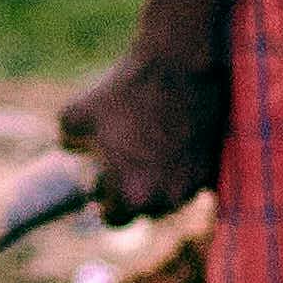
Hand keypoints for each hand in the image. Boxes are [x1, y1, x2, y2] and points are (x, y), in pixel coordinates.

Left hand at [62, 49, 228, 219]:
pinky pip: (193, 177)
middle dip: (135, 191)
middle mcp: (167, 199)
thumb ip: (68, 144)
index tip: (104, 184)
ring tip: (153, 144)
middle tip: (128, 161)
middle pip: (145, 209)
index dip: (105, 202)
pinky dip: (185, 165)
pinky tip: (176, 139)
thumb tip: (72, 150)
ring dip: (162, 179)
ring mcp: (194, 183)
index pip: (114, 219)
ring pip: (172, 195)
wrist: (178, 63)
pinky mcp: (214, 165)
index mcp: (131, 196)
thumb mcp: (74, 116)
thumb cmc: (124, 91)